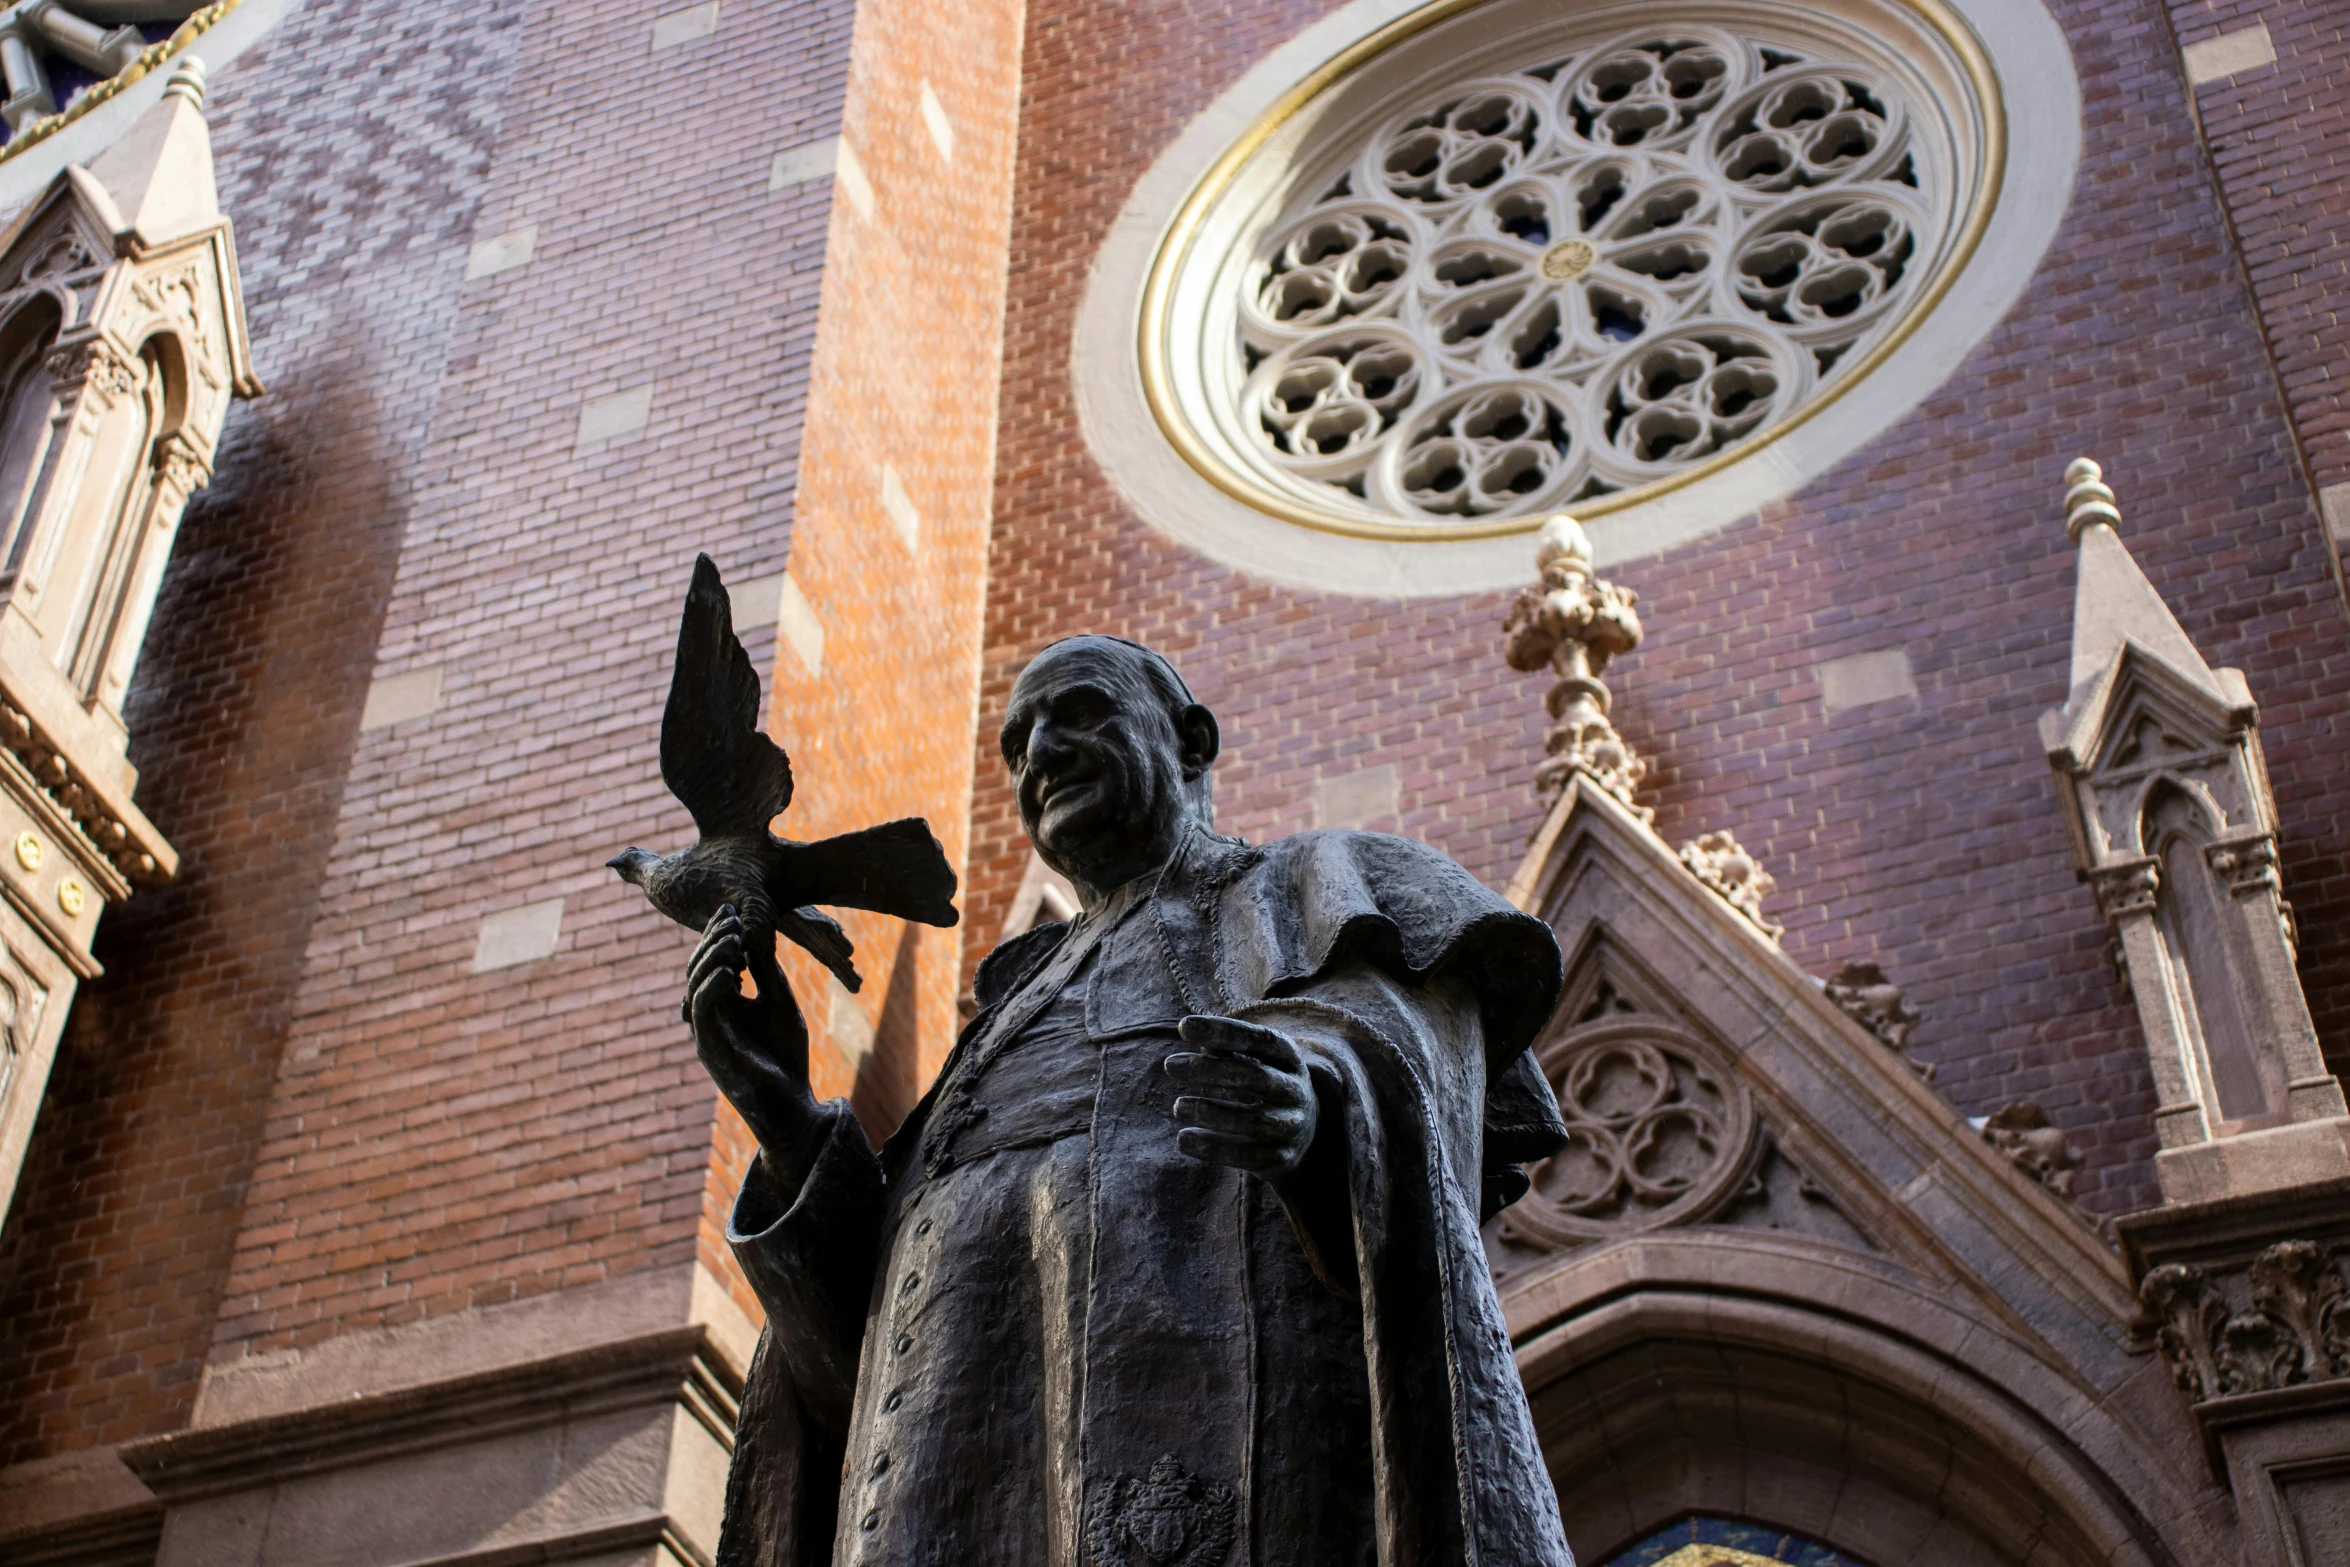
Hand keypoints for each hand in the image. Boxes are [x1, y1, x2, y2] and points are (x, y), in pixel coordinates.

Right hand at [686, 905, 818, 1153]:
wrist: (792, 1103)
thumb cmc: (785, 1057)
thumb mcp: (780, 1003)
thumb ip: (766, 973)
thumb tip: (757, 935)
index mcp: (725, 1003)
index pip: (713, 960)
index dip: (719, 934)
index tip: (733, 908)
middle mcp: (710, 1015)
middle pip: (698, 968)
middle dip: (713, 939)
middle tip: (732, 916)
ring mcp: (706, 1032)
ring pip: (695, 985)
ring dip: (713, 958)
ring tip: (735, 938)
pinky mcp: (709, 1049)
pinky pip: (702, 1011)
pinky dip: (712, 986)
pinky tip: (731, 970)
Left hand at [1165, 1015, 1320, 1177]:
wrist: (1301, 1129)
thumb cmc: (1261, 1080)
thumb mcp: (1251, 1057)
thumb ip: (1224, 1045)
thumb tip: (1190, 1030)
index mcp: (1290, 1057)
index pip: (1260, 1039)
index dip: (1224, 1031)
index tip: (1184, 1027)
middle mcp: (1296, 1090)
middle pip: (1256, 1077)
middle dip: (1211, 1070)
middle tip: (1169, 1065)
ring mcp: (1292, 1125)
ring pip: (1253, 1120)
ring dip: (1210, 1112)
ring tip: (1178, 1106)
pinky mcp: (1281, 1158)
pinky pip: (1246, 1156)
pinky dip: (1213, 1147)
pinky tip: (1184, 1139)